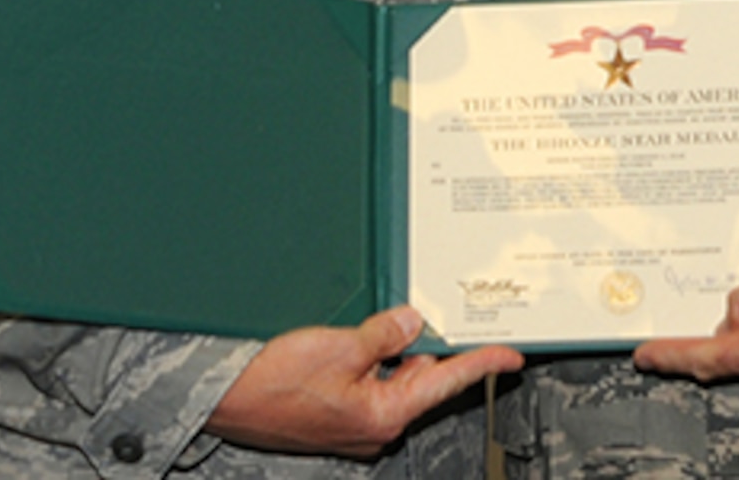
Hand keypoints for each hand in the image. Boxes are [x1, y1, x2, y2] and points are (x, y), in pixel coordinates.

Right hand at [205, 305, 522, 456]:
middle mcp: (376, 424)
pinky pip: (370, 382)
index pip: (447, 381)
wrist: (226, 400)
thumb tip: (414, 322)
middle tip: (437, 314)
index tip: (512, 356)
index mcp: (385, 413)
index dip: (482, 364)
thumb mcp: (339, 346)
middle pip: (422, 378)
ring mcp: (357, 422)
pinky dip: (374, 360)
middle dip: (428, 346)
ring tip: (387, 322)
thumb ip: (384, 334)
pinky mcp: (339, 414)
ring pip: (394, 378)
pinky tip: (361, 339)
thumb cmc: (273, 383)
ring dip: (395, 351)